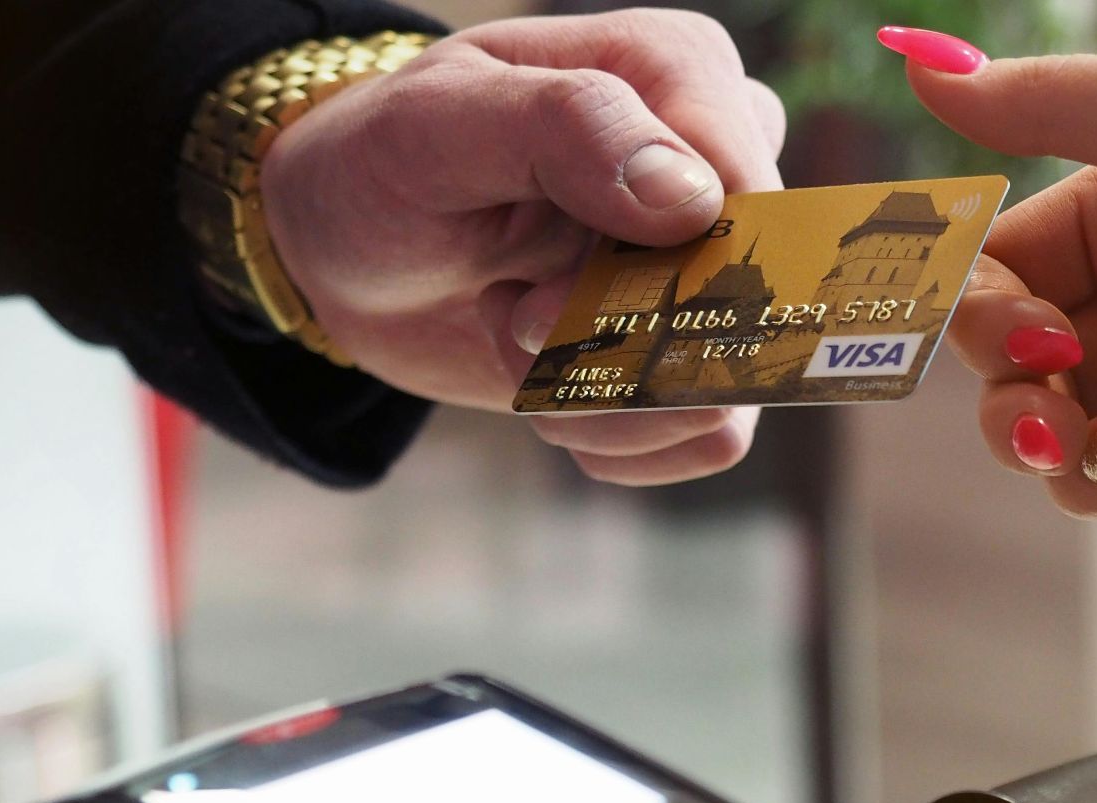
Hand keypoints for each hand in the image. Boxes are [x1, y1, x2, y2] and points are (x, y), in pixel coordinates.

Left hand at [262, 10, 786, 484]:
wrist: (350, 254)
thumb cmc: (386, 164)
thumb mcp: (435, 125)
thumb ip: (565, 128)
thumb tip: (690, 198)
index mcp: (679, 72)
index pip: (745, 198)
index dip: (656, 278)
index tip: (534, 299)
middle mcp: (721, 163)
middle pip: (742, 302)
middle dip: (611, 343)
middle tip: (509, 315)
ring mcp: (713, 262)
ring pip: (728, 385)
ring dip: (602, 397)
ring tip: (515, 340)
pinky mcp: (692, 349)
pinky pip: (712, 435)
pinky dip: (615, 435)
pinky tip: (546, 386)